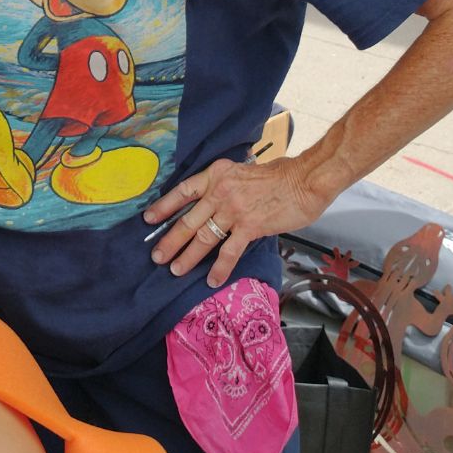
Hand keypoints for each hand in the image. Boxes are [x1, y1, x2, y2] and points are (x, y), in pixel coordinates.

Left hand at [141, 156, 328, 287]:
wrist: (303, 180)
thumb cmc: (278, 176)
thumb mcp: (242, 172)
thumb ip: (225, 186)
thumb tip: (213, 203)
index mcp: (216, 174)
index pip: (183, 191)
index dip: (164, 206)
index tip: (148, 219)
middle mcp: (220, 191)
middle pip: (188, 219)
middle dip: (170, 240)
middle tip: (156, 256)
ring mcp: (234, 209)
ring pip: (204, 237)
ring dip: (188, 256)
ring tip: (175, 269)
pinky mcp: (250, 226)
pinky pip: (229, 251)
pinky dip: (219, 268)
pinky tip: (211, 280)